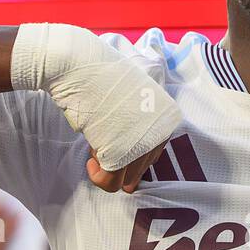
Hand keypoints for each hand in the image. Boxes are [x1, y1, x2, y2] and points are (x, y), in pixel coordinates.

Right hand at [12, 24, 180, 191]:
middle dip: (119, 159)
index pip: (153, 153)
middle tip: (102, 137)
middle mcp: (161, 132)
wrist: (80, 66)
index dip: (129, 148)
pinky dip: (97, 176)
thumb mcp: (135, 99)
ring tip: (96, 143)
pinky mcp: (120, 154)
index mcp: (169, 117)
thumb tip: (134, 163)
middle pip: (140, 169)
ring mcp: (142, 145)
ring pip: (126, 181)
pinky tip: (90, 157)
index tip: (113, 130)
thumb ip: (141, 125)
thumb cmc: (101, 78)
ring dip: (108, 167)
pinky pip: (110, 183)